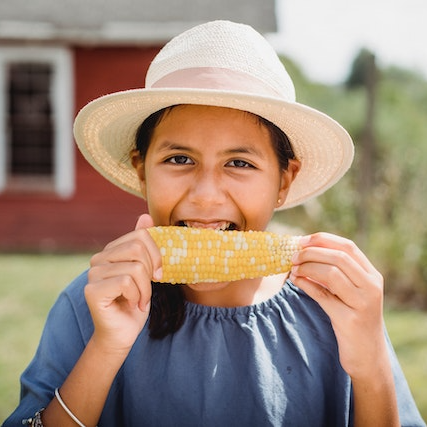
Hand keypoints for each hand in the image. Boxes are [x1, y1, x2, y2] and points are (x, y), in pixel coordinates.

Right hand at [85, 214, 161, 354]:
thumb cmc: (135, 302)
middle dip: (150, 272)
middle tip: (147, 290)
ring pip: (135, 267)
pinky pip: (126, 282)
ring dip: (145, 289)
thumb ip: (143, 244)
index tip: (157, 274)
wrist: (123, 333)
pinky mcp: (92, 290)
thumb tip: (145, 216)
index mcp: (112, 251)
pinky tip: (133, 304)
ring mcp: (93, 273)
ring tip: (140, 299)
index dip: (156, 254)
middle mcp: (98, 258)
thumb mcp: (145, 271)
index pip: (141, 235)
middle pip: (137, 248)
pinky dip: (137, 296)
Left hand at [289, 232, 386, 379]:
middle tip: (293, 256)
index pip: (348, 247)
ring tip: (293, 269)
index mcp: (372, 276)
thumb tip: (303, 252)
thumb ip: (336, 273)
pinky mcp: (350, 320)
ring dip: (307, 267)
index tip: (302, 240)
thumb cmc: (353, 319)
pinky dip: (306, 285)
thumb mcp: (349, 293)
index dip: (323, 240)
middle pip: (339, 257)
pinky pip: (323, 296)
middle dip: (311, 253)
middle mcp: (371, 286)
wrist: (368, 357)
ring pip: (332, 273)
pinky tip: (295, 281)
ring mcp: (363, 304)